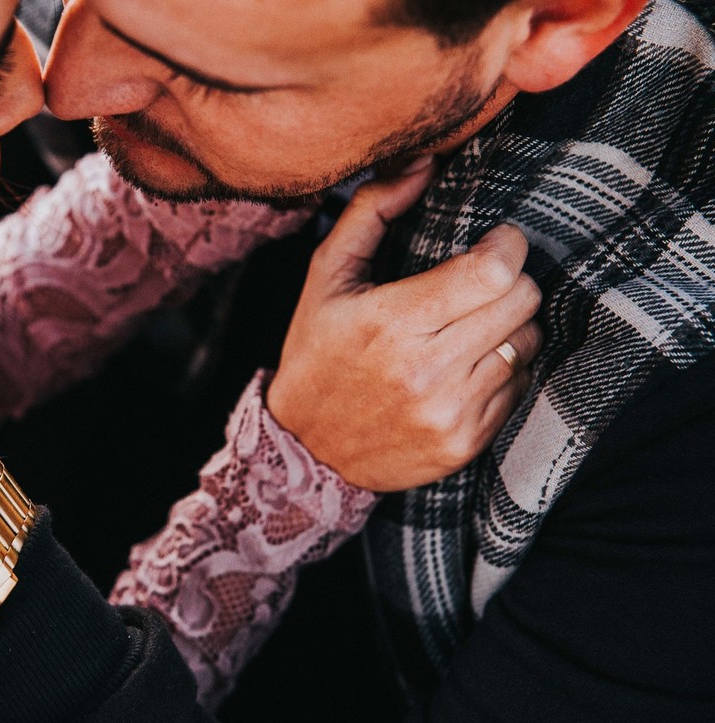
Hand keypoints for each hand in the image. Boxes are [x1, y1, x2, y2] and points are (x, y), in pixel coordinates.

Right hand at [267, 160, 541, 491]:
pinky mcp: (466, 443)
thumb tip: (423, 160)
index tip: (494, 242)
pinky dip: (503, 369)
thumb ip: (371, 212)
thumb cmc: (317, 353)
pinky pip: (519, 387)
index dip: (506, 247)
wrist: (306, 449)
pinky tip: (466, 367)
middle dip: (510, 282)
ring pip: (527, 342)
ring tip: (470, 327)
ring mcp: (450, 412)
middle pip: (521, 302)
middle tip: (481, 283)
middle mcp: (426, 370)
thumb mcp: (326, 279)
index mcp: (391, 323)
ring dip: (509, 326)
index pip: (493, 273)